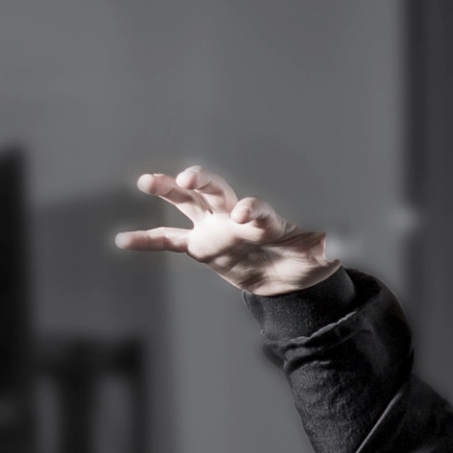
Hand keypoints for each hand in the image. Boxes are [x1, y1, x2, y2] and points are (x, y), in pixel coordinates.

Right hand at [116, 166, 338, 294]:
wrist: (284, 276)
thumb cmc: (301, 262)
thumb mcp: (311, 259)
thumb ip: (315, 251)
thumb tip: (329, 247)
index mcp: (262, 219)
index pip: (255, 209)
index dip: (251, 210)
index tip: (246, 215)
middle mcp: (233, 217)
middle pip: (216, 192)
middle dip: (203, 182)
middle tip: (190, 176)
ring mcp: (213, 228)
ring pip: (187, 203)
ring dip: (168, 191)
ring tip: (146, 181)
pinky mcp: (200, 247)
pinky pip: (170, 241)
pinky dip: (148, 240)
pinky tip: (122, 240)